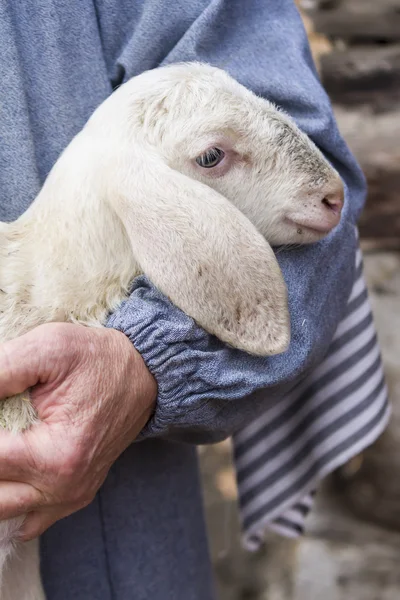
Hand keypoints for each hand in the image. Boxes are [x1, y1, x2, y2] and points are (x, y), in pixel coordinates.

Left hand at [0, 323, 156, 539]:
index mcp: (56, 456)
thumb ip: (1, 370)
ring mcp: (71, 496)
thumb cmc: (98, 359)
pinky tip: (9, 475)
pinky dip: (11, 499)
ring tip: (6, 445)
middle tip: (1, 425)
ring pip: (5, 513)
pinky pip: (29, 519)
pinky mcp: (76, 495)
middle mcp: (64, 487)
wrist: (144, 372)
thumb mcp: (49, 349)